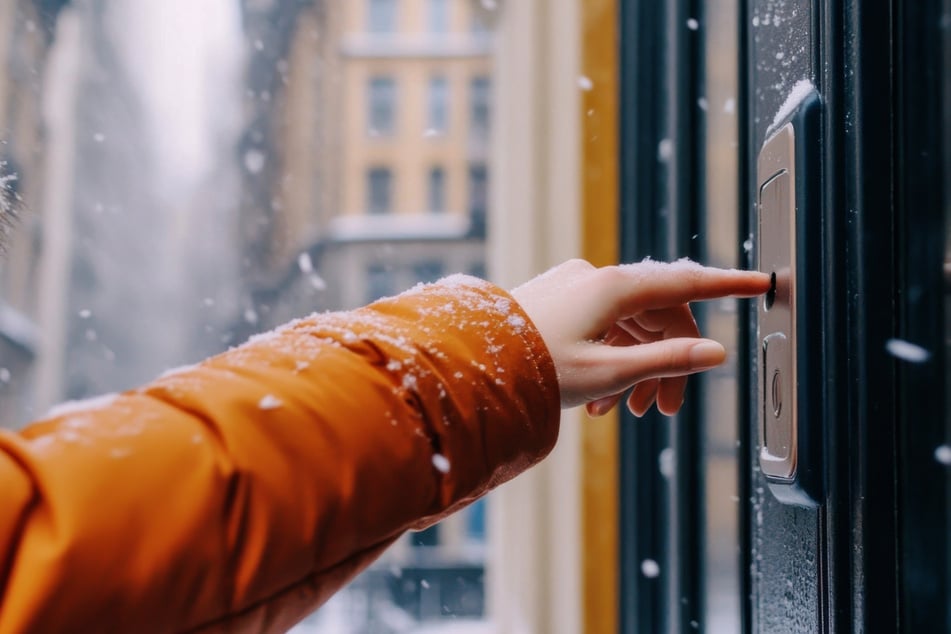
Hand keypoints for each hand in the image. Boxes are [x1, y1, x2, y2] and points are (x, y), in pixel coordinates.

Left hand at [510, 259, 770, 416]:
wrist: (473, 367)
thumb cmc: (533, 369)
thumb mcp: (609, 372)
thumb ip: (667, 361)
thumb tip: (715, 353)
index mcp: (612, 287)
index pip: (686, 282)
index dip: (728, 286)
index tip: (762, 283)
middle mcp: (595, 278)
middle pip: (657, 314)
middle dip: (668, 362)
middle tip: (666, 409)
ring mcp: (576, 287)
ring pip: (629, 324)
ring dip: (636, 367)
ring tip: (625, 413)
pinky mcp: (561, 300)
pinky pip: (603, 325)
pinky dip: (611, 358)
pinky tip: (601, 400)